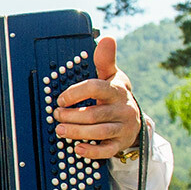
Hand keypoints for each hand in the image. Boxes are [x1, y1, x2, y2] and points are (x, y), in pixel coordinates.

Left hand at [53, 36, 141, 159]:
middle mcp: (123, 109)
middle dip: (71, 115)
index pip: (96, 88)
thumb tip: (106, 38)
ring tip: (60, 130)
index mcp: (118, 90)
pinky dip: (92, 151)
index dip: (75, 93)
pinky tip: (78, 148)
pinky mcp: (121, 143)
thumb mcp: (112, 76)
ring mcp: (123, 127)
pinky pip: (107, 150)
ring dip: (76, 132)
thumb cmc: (115, 95)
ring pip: (99, 132)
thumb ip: (105, 60)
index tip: (61, 99)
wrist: (135, 118)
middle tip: (56, 116)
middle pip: (94, 113)